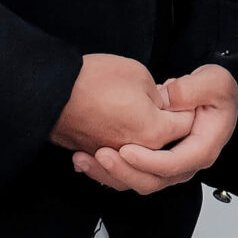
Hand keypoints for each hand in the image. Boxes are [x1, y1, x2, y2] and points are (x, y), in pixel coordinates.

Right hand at [51, 53, 195, 158]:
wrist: (51, 91)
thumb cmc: (94, 80)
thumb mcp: (139, 75)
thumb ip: (160, 95)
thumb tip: (164, 103)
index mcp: (154, 132)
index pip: (185, 125)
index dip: (187, 107)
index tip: (183, 97)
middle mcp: (136, 151)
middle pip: (164, 148)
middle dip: (169, 128)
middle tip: (168, 108)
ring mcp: (112, 156)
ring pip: (137, 161)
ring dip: (144, 146)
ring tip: (145, 125)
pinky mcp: (92, 154)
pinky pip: (112, 163)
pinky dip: (118, 154)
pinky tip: (117, 141)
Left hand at [72, 64, 237, 196]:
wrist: (212, 95)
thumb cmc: (216, 91)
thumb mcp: (214, 82)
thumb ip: (193, 90)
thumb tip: (170, 98)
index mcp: (202, 148)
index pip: (173, 165)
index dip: (148, 161)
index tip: (125, 149)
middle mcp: (185, 163)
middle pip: (152, 181)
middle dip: (123, 171)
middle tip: (101, 154)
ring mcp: (169, 165)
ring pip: (138, 181)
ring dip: (110, 174)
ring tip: (84, 158)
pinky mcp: (154, 162)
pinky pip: (131, 174)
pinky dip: (108, 170)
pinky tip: (87, 158)